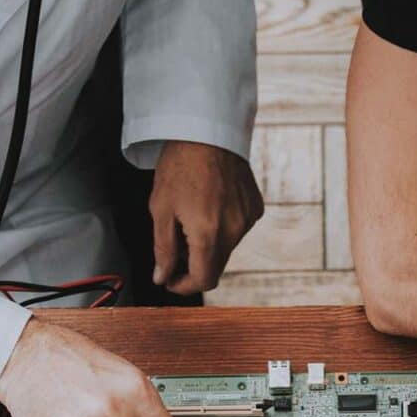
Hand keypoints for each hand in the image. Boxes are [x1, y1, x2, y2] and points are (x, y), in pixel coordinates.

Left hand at [149, 141, 263, 294]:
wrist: (208, 130)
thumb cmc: (180, 165)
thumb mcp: (161, 209)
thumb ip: (163, 249)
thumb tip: (162, 277)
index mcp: (208, 234)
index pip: (203, 280)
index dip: (184, 286)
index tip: (170, 279)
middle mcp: (234, 231)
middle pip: (215, 266)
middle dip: (193, 264)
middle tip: (175, 247)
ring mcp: (248, 220)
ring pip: (226, 249)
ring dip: (208, 245)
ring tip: (191, 219)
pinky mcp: (255, 209)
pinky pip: (238, 230)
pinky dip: (223, 228)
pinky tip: (210, 206)